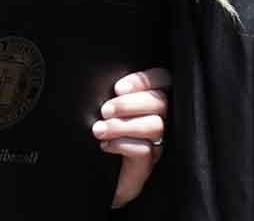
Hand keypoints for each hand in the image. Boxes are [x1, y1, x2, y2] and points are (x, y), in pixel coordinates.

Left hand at [93, 65, 170, 207]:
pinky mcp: (147, 165)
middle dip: (128, 104)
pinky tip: (105, 146)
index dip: (144, 80)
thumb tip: (109, 84)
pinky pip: (144, 150)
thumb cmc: (99, 132)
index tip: (118, 88)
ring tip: (99, 130)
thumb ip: (114, 94)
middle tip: (104, 111)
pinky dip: (123, 144)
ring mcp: (156, 144)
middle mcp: (160, 121)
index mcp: (151, 101)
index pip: (163, 79)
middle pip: (160, 102)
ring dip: (123, 125)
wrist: (90, 174)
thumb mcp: (107, 108)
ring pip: (154, 126)